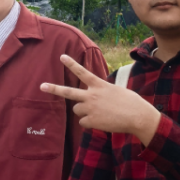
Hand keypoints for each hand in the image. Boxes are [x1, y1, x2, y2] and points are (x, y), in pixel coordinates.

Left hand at [41, 55, 160, 143]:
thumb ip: (102, 92)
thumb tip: (95, 100)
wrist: (137, 117)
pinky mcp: (92, 121)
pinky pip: (83, 122)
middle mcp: (92, 95)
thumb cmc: (131, 103)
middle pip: (69, 92)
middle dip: (54, 89)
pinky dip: (90, 123)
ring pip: (77, 110)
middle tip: (42, 86)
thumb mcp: (116, 91)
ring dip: (84, 111)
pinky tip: (102, 121)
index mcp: (99, 85)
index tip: (61, 56)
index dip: (71, 64)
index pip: (82, 72)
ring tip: (99, 112)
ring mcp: (90, 109)